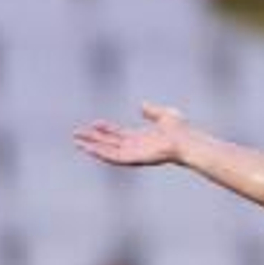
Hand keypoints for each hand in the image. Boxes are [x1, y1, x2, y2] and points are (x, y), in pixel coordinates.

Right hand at [72, 102, 190, 166]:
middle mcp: (135, 148)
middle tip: (76, 134)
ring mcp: (134, 154)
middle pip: (109, 143)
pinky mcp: (134, 159)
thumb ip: (152, 111)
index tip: (93, 123)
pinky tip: (89, 148)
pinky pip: (113, 157)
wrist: (187, 141)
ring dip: (92, 147)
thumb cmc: (181, 131)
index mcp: (140, 139)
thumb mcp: (164, 115)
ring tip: (77, 141)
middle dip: (93, 139)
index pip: (118, 135)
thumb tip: (142, 105)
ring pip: (107, 152)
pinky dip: (101, 153)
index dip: (105, 129)